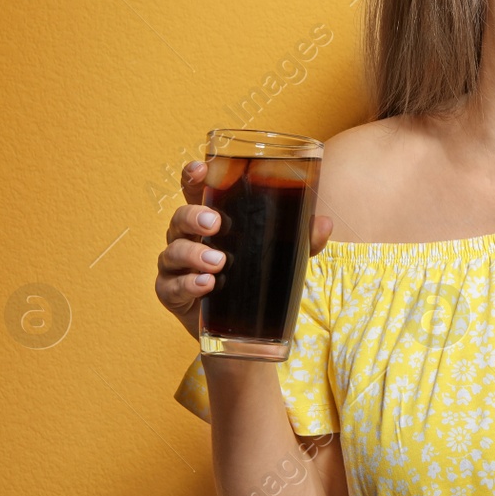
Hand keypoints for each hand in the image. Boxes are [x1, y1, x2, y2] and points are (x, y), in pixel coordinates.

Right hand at [154, 160, 334, 340]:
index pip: (196, 191)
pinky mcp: (172, 294)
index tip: (200, 170)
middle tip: (216, 223)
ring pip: (173, 251)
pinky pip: (170, 287)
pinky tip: (204, 285)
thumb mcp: (284, 253)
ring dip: (193, 254)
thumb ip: (303, 238)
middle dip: (193, 216)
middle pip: (179, 217)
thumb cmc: (257, 273)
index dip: (192, 176)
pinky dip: (186, 285)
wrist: (244, 325)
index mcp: (211, 217)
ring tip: (218, 263)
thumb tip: (324, 224)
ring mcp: (176, 266)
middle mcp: (188, 237)